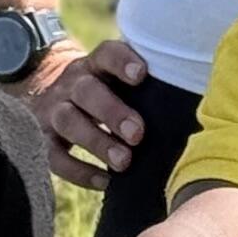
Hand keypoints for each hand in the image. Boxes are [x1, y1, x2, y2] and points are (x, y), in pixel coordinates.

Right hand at [31, 32, 147, 180]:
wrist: (48, 92)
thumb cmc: (105, 91)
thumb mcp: (117, 79)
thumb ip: (145, 85)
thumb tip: (193, 103)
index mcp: (96, 65)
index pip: (106, 54)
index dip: (122, 62)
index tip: (141, 75)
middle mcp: (72, 84)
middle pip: (86, 91)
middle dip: (112, 112)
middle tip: (137, 134)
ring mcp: (54, 110)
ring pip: (68, 121)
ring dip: (96, 142)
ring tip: (124, 162)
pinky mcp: (43, 139)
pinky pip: (55, 156)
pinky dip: (79, 171)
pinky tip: (104, 182)